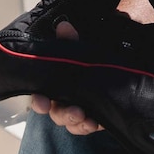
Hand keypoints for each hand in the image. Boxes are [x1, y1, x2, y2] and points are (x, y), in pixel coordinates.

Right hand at [28, 19, 103, 134]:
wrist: (115, 72)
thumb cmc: (88, 63)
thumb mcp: (80, 50)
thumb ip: (70, 41)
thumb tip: (64, 26)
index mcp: (56, 86)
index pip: (41, 96)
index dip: (39, 101)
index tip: (42, 101)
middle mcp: (64, 101)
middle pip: (56, 113)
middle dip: (62, 114)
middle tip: (75, 112)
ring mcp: (78, 111)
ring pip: (71, 122)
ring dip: (76, 121)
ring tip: (85, 116)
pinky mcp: (93, 118)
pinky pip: (85, 127)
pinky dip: (88, 125)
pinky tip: (95, 122)